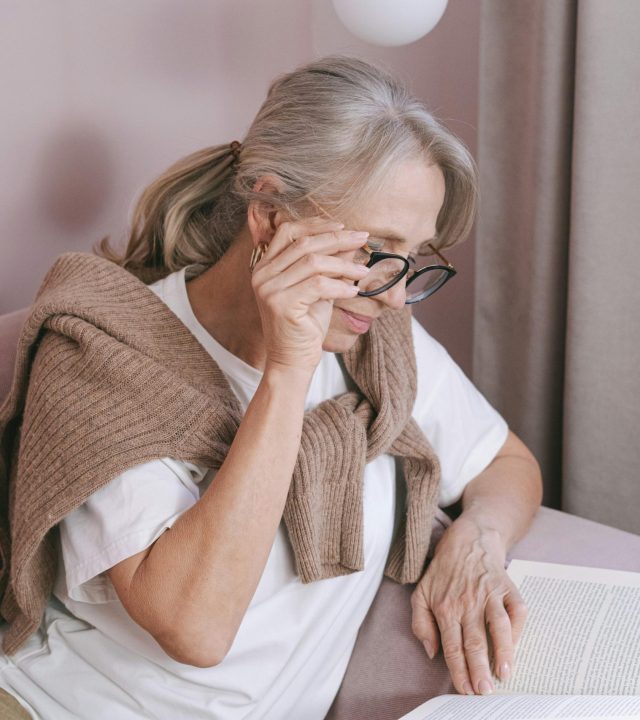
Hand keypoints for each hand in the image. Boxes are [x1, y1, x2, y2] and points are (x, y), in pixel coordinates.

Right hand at [251, 217, 369, 372]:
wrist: (292, 361)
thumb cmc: (305, 325)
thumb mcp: (319, 289)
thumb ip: (329, 265)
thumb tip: (351, 241)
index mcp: (266, 266)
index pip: (288, 231)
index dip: (316, 224)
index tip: (344, 226)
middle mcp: (262, 274)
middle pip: (304, 243)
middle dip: (337, 239)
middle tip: (363, 238)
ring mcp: (269, 289)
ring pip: (313, 262)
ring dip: (344, 264)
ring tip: (363, 272)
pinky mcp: (280, 304)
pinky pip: (318, 285)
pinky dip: (340, 285)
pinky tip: (354, 290)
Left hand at [410, 517, 527, 694]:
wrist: (467, 539)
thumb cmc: (443, 571)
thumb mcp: (421, 593)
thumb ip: (421, 623)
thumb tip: (431, 652)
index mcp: (445, 607)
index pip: (452, 646)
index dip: (458, 670)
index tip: (464, 690)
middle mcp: (467, 602)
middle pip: (474, 641)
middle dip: (479, 669)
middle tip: (484, 691)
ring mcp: (489, 593)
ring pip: (497, 627)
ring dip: (502, 652)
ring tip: (504, 674)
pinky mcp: (507, 586)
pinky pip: (516, 611)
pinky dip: (518, 630)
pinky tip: (516, 647)